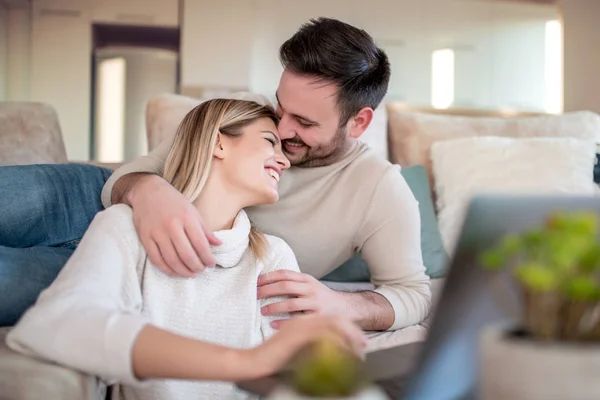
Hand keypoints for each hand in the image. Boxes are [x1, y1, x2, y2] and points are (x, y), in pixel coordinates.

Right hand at [129, 175, 221, 276]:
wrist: (147, 191)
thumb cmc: (174, 202)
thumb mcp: (193, 211)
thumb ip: (205, 230)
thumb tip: (219, 244)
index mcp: (187, 218)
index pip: (201, 244)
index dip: (208, 258)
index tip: (211, 264)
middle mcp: (172, 226)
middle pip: (187, 255)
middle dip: (197, 267)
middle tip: (201, 271)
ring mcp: (157, 232)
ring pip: (172, 260)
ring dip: (183, 271)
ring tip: (191, 274)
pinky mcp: (145, 237)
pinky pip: (156, 259)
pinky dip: (167, 269)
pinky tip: (175, 271)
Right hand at [247, 314, 366, 378]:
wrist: (254, 362)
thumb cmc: (271, 358)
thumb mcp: (292, 348)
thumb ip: (307, 344)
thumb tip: (326, 352)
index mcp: (300, 320)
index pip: (329, 319)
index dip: (346, 327)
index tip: (358, 339)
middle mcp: (302, 320)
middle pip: (334, 319)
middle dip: (352, 330)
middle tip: (364, 343)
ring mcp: (300, 327)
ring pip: (332, 326)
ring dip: (349, 337)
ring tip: (359, 349)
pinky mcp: (298, 337)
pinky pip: (325, 337)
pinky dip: (338, 344)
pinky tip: (347, 353)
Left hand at [258, 270, 346, 326]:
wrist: (346, 308)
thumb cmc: (322, 297)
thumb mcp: (311, 285)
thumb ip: (294, 283)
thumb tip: (268, 283)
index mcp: (307, 279)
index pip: (285, 274)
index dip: (269, 276)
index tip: (257, 281)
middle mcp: (311, 289)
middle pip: (285, 287)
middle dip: (268, 290)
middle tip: (255, 295)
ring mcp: (315, 303)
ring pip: (291, 304)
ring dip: (274, 307)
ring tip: (262, 311)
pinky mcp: (318, 318)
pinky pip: (298, 320)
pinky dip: (284, 322)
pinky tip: (274, 324)